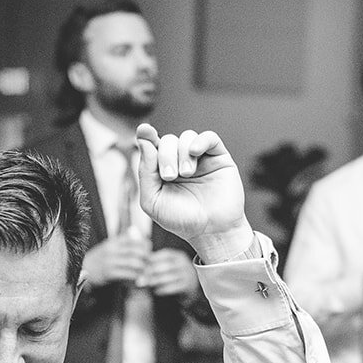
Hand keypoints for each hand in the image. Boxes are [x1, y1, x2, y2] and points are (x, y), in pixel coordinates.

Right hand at [81, 234, 149, 286]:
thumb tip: (136, 232)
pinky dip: (135, 278)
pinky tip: (138, 280)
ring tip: (147, 273)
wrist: (82, 271)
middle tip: (151, 263)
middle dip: (146, 257)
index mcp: (112, 242)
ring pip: (133, 263)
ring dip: (143, 269)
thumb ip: (122, 241)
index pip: (133, 239)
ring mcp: (109, 261)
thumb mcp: (108, 247)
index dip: (144, 244)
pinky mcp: (108, 273)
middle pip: (135, 251)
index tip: (149, 250)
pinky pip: (127, 274)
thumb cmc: (98, 260)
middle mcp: (111, 250)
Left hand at [135, 124, 253, 262]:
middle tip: (170, 176)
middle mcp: (180, 161)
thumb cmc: (182, 220)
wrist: (211, 231)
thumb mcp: (153, 201)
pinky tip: (195, 152)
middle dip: (166, 155)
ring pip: (187, 136)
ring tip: (186, 173)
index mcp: (162, 170)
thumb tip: (144, 142)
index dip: (146, 135)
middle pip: (168, 140)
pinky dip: (200, 140)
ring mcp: (200, 159)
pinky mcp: (219, 157)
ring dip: (182, 153)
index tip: (144, 130)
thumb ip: (145, 173)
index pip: (152, 146)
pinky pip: (209, 137)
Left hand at [139, 248, 196, 295]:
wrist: (193, 289)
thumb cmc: (175, 276)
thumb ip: (156, 263)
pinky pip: (172, 287)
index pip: (163, 254)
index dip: (151, 260)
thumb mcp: (169, 266)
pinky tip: (155, 291)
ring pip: (168, 277)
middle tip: (139, 277)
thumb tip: (138, 264)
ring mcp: (187, 275)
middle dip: (150, 272)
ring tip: (145, 284)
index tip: (139, 266)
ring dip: (155, 281)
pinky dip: (162, 289)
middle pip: (164, 266)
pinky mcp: (187, 286)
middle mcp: (184, 264)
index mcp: (178, 256)